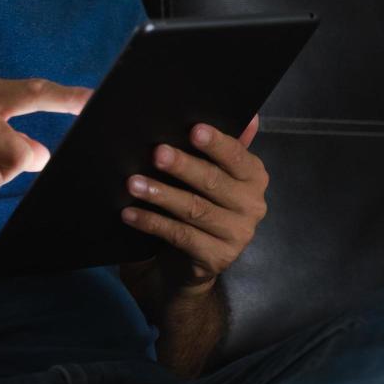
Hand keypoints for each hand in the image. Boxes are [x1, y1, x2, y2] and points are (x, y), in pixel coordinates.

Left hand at [119, 115, 265, 298]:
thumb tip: (250, 117)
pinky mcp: (217, 258)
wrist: (185, 265)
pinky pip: (180, 236)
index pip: (237, 157)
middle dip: (183, 166)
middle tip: (156, 153)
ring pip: (194, 209)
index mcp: (253, 178)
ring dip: (161, 194)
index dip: (216, 143)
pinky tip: (129, 213)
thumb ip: (222, 147)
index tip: (194, 130)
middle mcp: (253, 206)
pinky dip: (152, 222)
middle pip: (213, 182)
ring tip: (133, 183)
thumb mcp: (207, 174)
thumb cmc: (196, 206)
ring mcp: (237, 235)